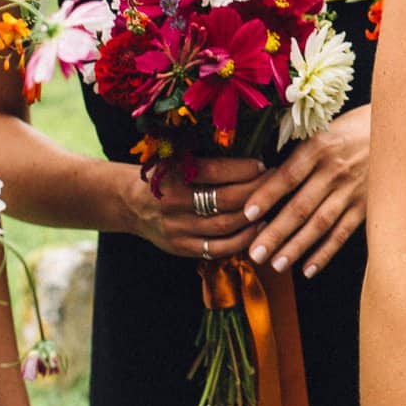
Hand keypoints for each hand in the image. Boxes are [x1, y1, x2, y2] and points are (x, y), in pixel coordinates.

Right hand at [122, 158, 266, 259]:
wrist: (130, 204)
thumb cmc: (164, 176)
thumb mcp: (176, 160)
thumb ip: (207, 160)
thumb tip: (251, 156)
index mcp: (172, 174)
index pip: (214, 171)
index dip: (243, 168)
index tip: (262, 164)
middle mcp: (173, 202)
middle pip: (224, 199)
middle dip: (255, 190)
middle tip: (275, 182)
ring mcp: (177, 228)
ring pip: (225, 225)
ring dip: (253, 216)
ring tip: (272, 205)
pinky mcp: (181, 247)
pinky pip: (218, 249)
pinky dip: (242, 240)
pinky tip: (257, 229)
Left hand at [236, 105, 371, 276]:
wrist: (400, 131)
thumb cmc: (354, 126)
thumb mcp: (325, 127)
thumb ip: (299, 151)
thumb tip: (263, 174)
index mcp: (321, 146)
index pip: (288, 175)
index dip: (267, 195)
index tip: (247, 213)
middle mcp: (336, 170)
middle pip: (301, 206)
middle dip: (275, 232)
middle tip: (254, 252)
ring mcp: (353, 190)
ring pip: (320, 224)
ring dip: (296, 246)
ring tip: (276, 264)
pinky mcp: (367, 205)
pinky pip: (343, 232)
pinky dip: (325, 252)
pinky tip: (308, 268)